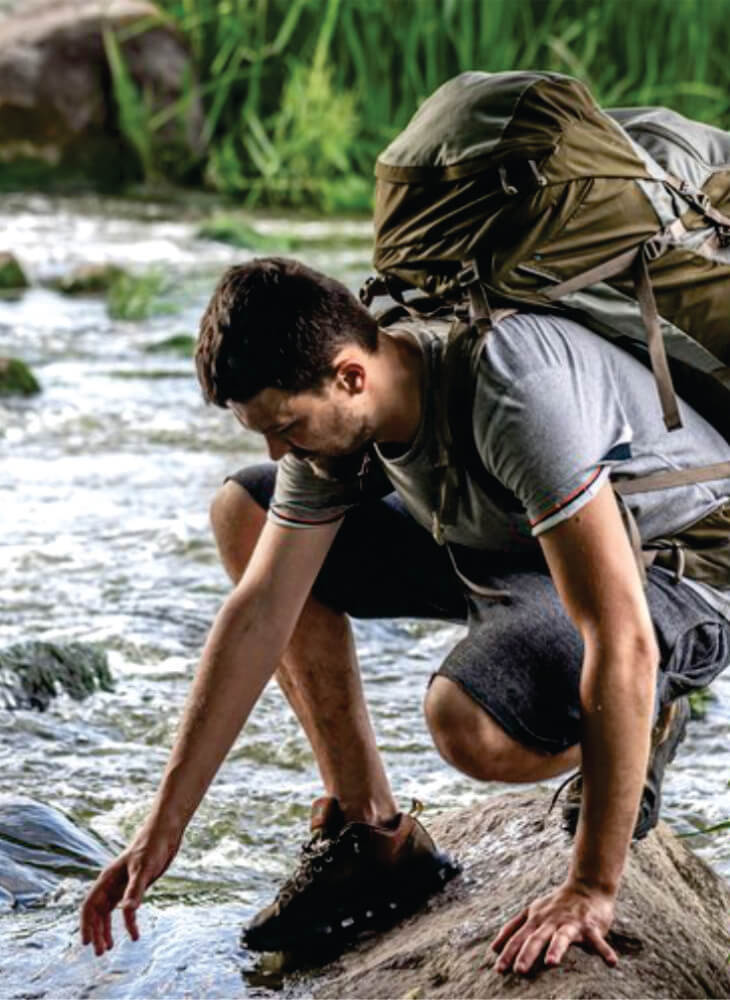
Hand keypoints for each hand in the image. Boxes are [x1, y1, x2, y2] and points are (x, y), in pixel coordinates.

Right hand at [80, 825, 180, 955]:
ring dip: (107, 930)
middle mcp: (110, 884)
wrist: (164, 834)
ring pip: (108, 913)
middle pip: (97, 913)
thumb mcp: (143, 869)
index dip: (86, 924)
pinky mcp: (133, 888)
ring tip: (109, 948)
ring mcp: (121, 886)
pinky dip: (127, 923)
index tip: (87, 942)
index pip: (89, 906)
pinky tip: (135, 934)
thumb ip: (135, 891)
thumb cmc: (151, 847)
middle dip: (97, 932)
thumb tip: (126, 912)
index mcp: (107, 879)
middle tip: (101, 953)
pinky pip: (125, 910)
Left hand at [491, 880, 617, 974]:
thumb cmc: (557, 904)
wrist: (587, 885)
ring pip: (562, 936)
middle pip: (536, 937)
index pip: (518, 936)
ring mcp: (570, 922)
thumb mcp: (532, 911)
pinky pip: (598, 940)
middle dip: (527, 953)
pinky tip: (611, 963)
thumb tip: (494, 948)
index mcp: (535, 919)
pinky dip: (604, 951)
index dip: (508, 952)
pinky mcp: (590, 925)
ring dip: (556, 949)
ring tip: (551, 963)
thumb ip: (514, 928)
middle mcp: (550, 920)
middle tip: (518, 971)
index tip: (498, 969)